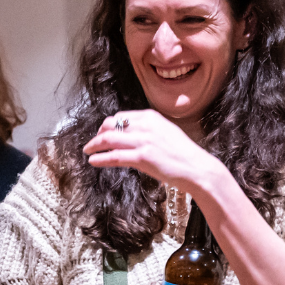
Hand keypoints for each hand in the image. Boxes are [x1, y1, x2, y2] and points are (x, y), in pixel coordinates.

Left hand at [82, 109, 224, 192]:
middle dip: (98, 133)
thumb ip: (149, 130)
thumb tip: (130, 133)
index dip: (107, 125)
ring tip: (87, 151)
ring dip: (94, 145)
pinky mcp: (142, 157)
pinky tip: (93, 161)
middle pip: (111, 125)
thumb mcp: (166, 132)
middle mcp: (146, 125)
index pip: (121, 116)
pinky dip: (100, 158)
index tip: (101, 132)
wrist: (197, 168)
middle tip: (92, 143)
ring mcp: (144, 141)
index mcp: (151, 117)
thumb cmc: (183, 154)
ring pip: (109, 139)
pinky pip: (114, 156)